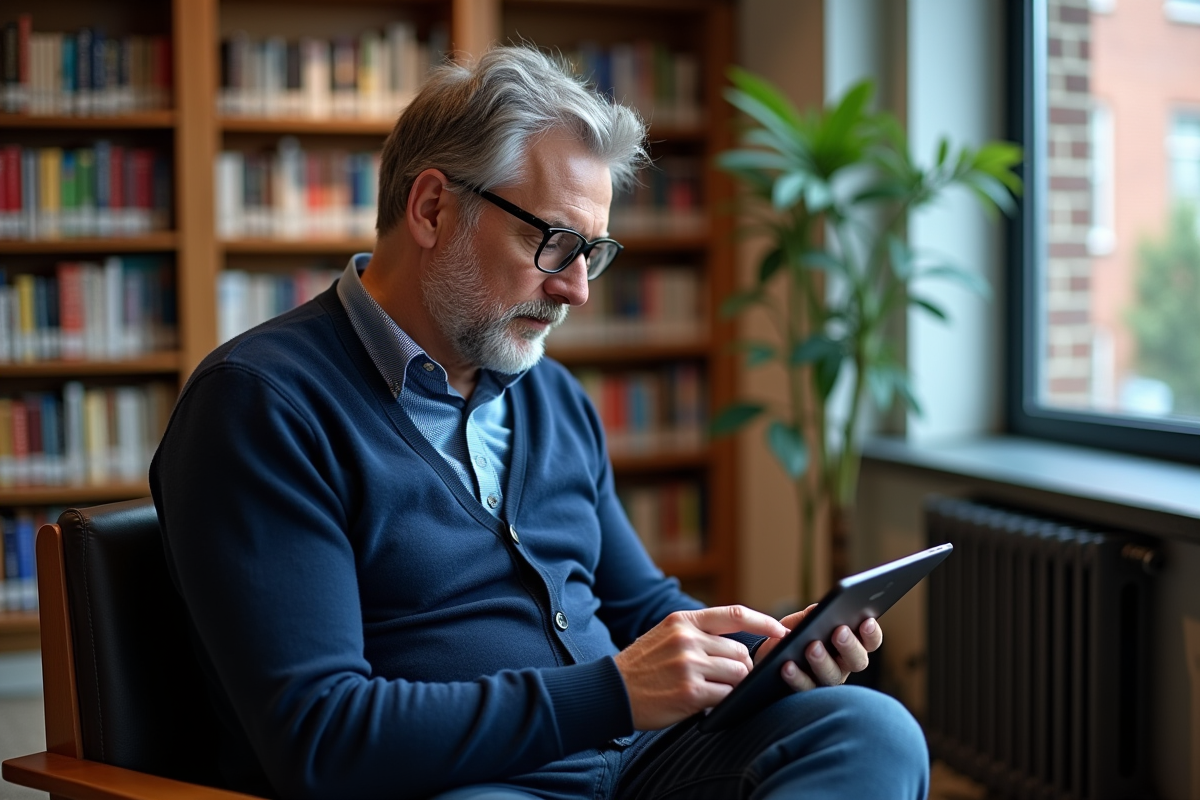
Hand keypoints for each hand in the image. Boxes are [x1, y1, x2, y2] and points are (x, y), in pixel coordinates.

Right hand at [614, 605, 789, 730]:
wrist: (611, 690)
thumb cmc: (643, 666)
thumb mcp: (666, 636)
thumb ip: (698, 634)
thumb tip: (739, 646)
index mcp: (683, 621)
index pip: (734, 615)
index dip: (764, 621)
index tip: (781, 631)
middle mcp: (688, 639)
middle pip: (740, 652)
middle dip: (741, 669)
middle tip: (726, 681)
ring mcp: (689, 665)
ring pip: (738, 675)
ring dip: (733, 687)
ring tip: (715, 692)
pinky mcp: (690, 693)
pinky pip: (726, 696)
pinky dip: (723, 702)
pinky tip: (707, 704)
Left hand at [754, 604, 882, 691]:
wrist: (770, 655)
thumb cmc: (794, 633)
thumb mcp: (800, 620)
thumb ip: (810, 615)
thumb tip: (817, 610)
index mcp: (850, 643)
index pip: (870, 641)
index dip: (872, 633)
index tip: (867, 621)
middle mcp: (844, 664)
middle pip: (858, 660)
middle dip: (850, 645)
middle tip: (839, 631)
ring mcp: (827, 680)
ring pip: (833, 676)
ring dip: (823, 661)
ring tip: (812, 647)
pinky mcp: (807, 693)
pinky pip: (805, 688)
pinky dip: (797, 676)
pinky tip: (788, 665)